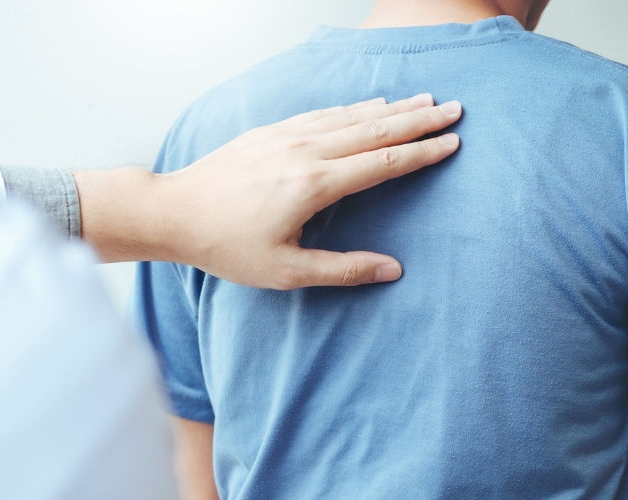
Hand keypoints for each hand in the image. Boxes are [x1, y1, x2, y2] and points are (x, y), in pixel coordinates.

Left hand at [74, 94, 461, 288]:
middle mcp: (304, 152)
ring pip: (350, 116)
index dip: (420, 153)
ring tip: (423, 100)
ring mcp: (286, 136)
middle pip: (374, 129)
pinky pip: (323, 113)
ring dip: (391, 107)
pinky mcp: (270, 132)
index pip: (381, 163)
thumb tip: (393, 270)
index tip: (451, 143)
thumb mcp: (287, 272)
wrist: (173, 213)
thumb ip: (343, 269)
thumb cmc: (227, 248)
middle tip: (454, 109)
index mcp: (313, 185)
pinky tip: (369, 104)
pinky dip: (353, 107)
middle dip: (417, 119)